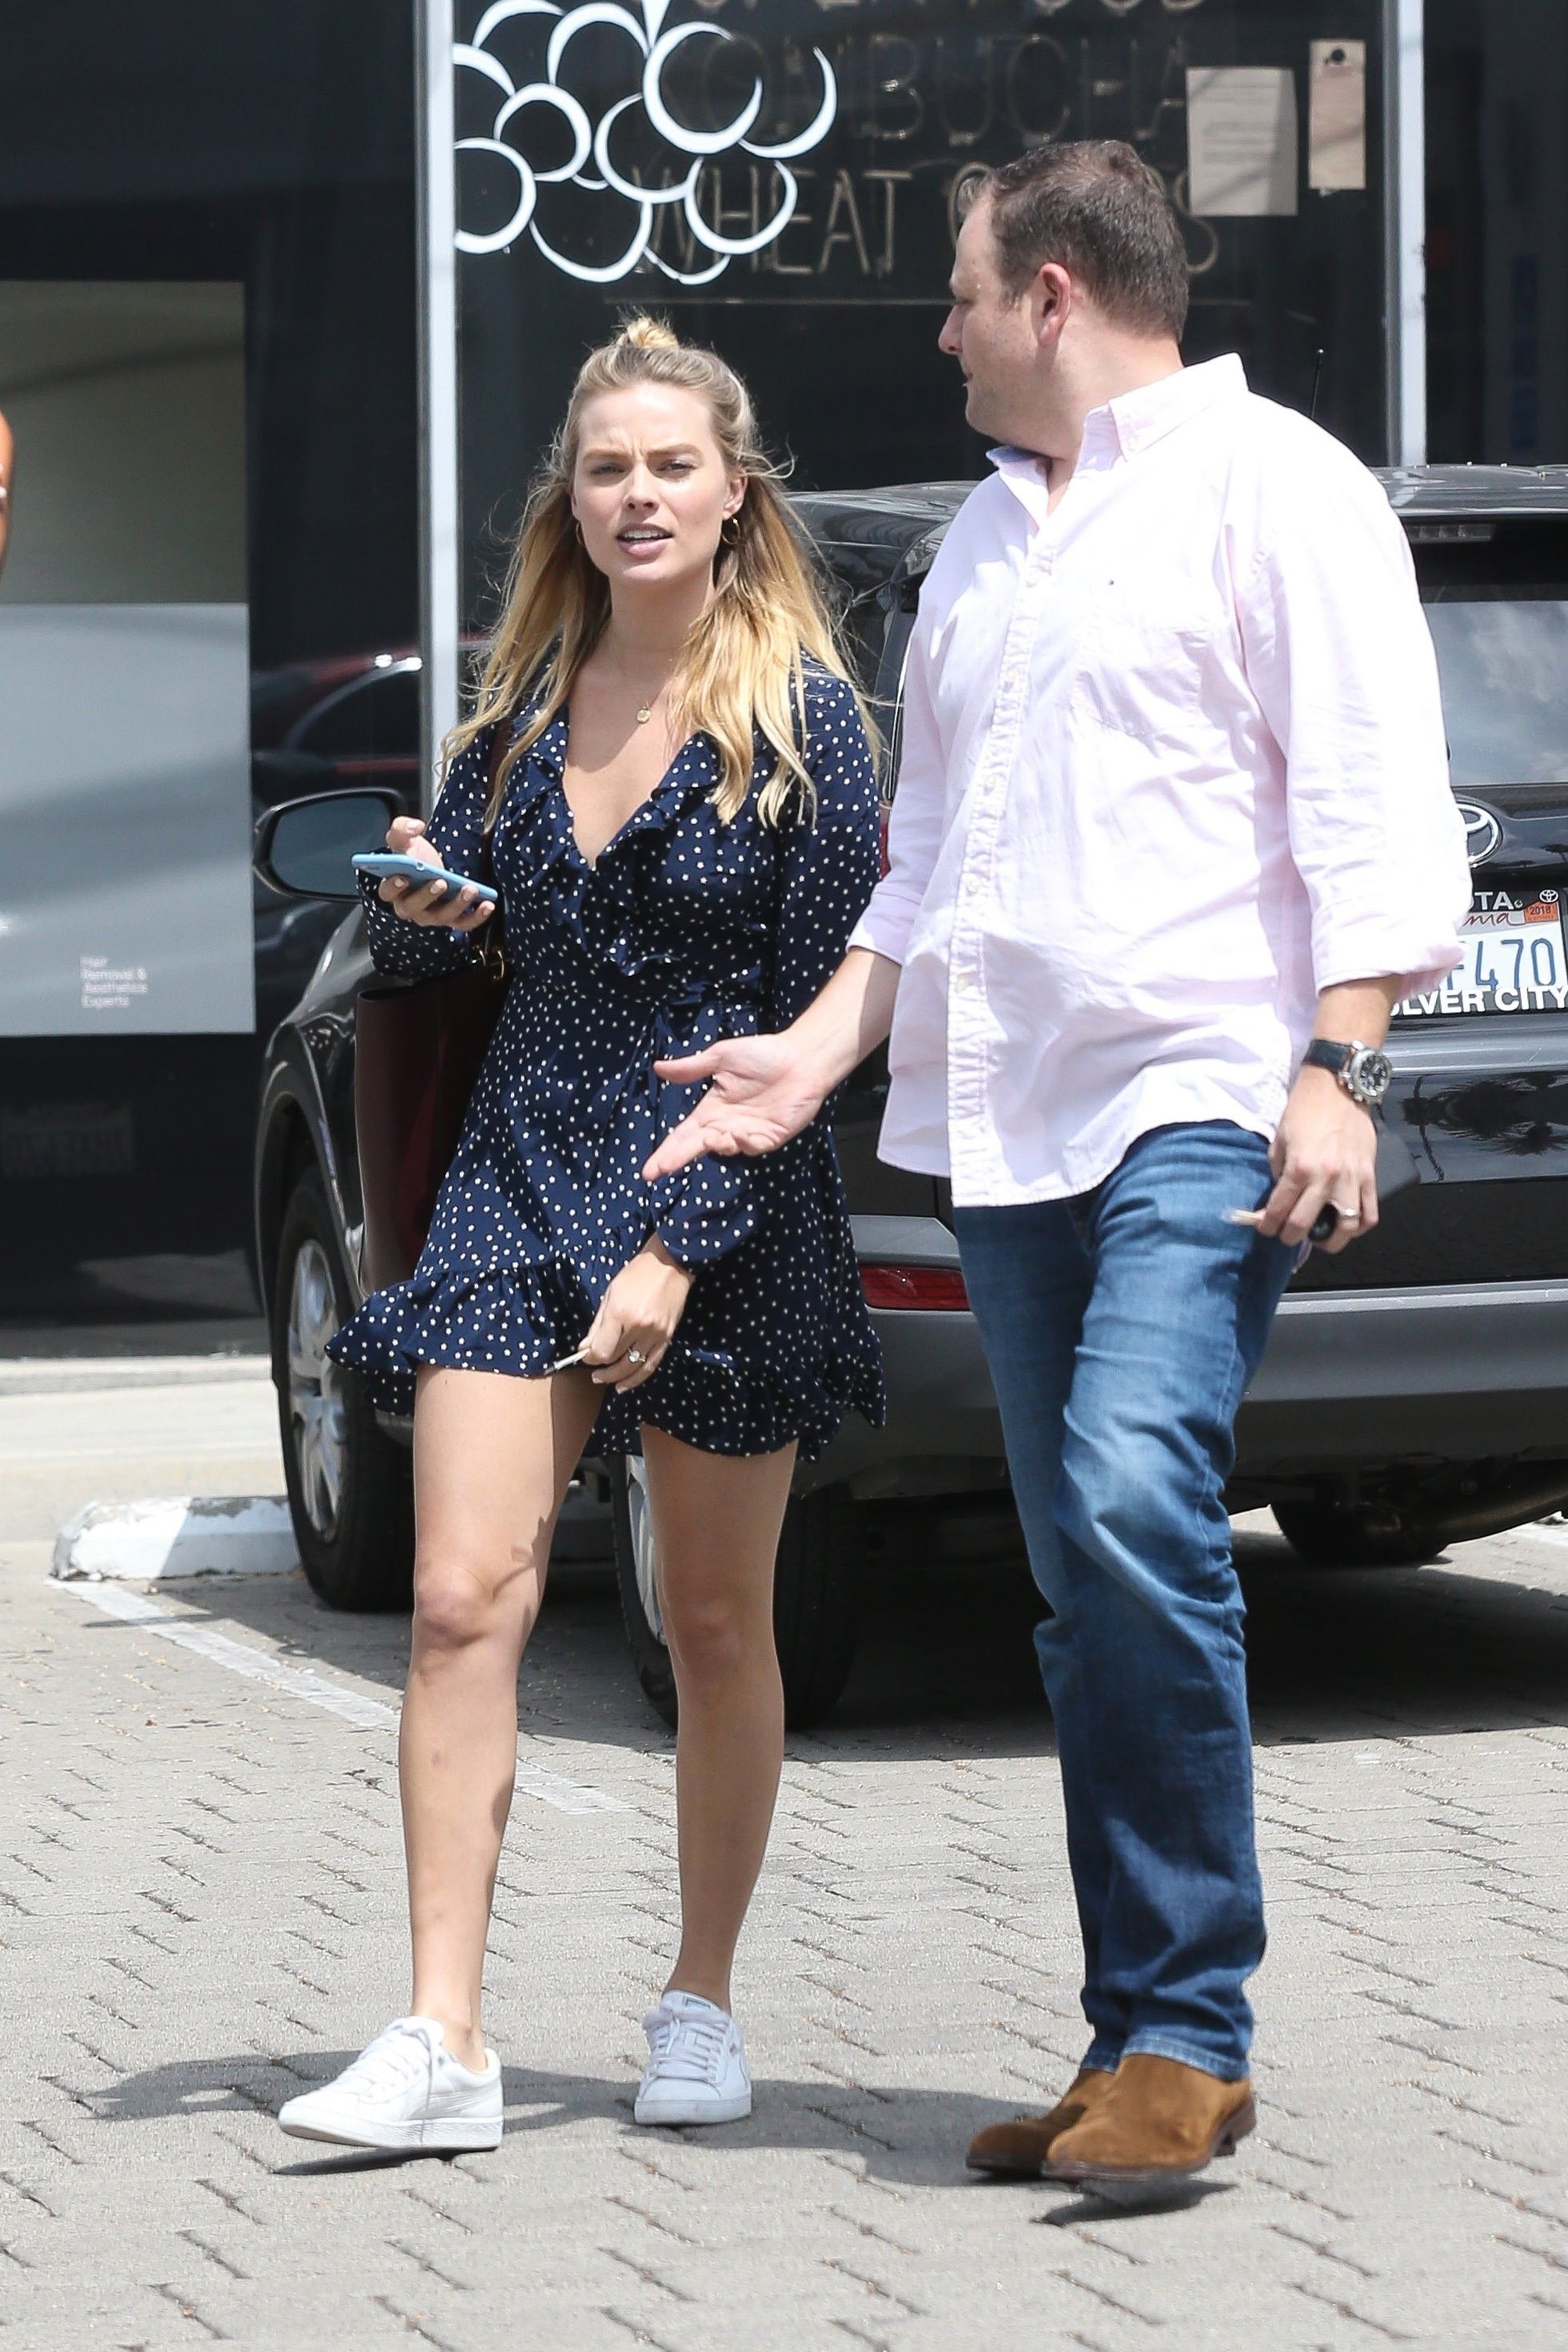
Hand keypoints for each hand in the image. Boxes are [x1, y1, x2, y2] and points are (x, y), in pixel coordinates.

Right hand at [377, 816, 494, 934]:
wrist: (433, 865)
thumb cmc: (414, 856)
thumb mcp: (404, 838)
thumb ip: (401, 828)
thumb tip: (414, 827)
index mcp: (393, 889)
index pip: (387, 892)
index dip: (393, 887)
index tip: (403, 877)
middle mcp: (409, 907)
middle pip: (414, 908)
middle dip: (427, 895)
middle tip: (441, 882)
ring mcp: (431, 915)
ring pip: (441, 917)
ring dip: (456, 905)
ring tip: (470, 889)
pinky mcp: (451, 918)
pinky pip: (463, 923)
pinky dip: (476, 917)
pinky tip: (487, 905)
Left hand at [579, 1240, 693, 1392]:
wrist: (670, 1264)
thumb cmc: (636, 1274)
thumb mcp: (610, 1294)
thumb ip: (597, 1325)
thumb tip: (584, 1349)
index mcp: (620, 1314)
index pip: (601, 1350)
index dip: (590, 1357)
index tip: (585, 1355)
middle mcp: (638, 1327)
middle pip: (615, 1359)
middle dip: (601, 1367)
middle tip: (592, 1372)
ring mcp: (655, 1334)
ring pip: (633, 1367)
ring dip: (616, 1378)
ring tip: (605, 1381)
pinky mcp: (667, 1338)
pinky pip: (651, 1364)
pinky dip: (637, 1378)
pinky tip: (624, 1385)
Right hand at [642, 1033, 830, 1179]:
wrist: (801, 1057)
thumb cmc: (762, 1055)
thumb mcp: (721, 1057)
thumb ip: (692, 1067)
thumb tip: (658, 1067)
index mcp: (712, 1109)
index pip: (684, 1134)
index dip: (667, 1151)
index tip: (648, 1170)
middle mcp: (726, 1125)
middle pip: (697, 1147)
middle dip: (676, 1159)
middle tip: (657, 1171)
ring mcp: (749, 1133)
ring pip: (724, 1148)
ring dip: (716, 1145)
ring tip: (712, 1137)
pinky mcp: (771, 1137)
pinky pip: (752, 1146)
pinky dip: (744, 1142)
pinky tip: (740, 1132)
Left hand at [1256, 1065, 1377, 1251]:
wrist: (1338, 1086)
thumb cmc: (1305, 1109)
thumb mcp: (1281, 1140)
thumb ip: (1279, 1171)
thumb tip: (1278, 1196)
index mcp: (1299, 1168)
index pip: (1279, 1210)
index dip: (1267, 1225)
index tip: (1265, 1229)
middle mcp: (1325, 1178)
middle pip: (1305, 1225)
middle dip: (1290, 1236)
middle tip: (1286, 1235)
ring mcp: (1351, 1179)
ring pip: (1345, 1228)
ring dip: (1330, 1240)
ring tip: (1321, 1237)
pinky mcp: (1370, 1176)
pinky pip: (1370, 1213)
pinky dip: (1359, 1227)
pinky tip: (1348, 1226)